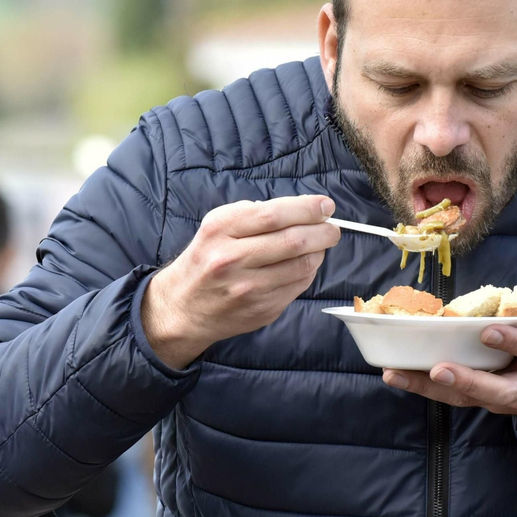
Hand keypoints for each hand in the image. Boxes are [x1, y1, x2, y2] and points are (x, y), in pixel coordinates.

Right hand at [143, 195, 339, 368]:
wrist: (184, 307)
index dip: (307, 208)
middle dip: (323, 231)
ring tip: (320, 244)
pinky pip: (299, 286)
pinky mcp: (262, 310)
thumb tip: (303, 208)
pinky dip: (309, 271)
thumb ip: (254, 213)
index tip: (326, 206)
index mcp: (220, 231)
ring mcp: (248, 289)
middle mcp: (232, 260)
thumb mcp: (216, 225)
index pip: (274, 214)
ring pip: (303, 266)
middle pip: (293, 241)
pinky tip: (304, 263)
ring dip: (319, 252)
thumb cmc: (206, 259)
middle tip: (332, 228)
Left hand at [380, 279, 516, 417]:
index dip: (513, 341)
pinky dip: (426, 389)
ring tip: (398, 374)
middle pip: (500, 390)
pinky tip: (398, 374)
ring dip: (432, 389)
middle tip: (439, 369)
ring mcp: (506, 397)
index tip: (489, 332)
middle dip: (469, 381)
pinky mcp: (485, 401)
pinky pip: (455, 397)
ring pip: (470, 398)